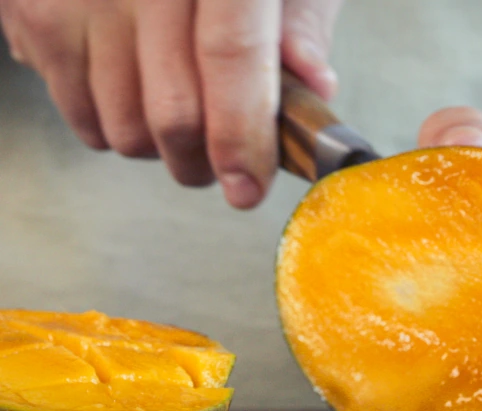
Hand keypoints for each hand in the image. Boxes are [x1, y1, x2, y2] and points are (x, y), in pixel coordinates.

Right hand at [0, 0, 342, 207]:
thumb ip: (301, 17)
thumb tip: (314, 86)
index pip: (230, 56)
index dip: (241, 136)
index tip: (248, 188)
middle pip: (173, 114)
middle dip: (202, 161)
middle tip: (218, 158)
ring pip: (124, 130)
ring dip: (156, 146)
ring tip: (170, 106)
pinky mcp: (33, 12)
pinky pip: (79, 117)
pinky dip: (109, 125)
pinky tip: (127, 84)